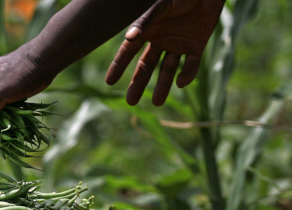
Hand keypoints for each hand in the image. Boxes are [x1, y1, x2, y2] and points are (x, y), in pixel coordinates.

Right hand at [105, 0, 224, 105]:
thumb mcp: (160, 8)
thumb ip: (145, 22)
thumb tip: (128, 38)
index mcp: (148, 31)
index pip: (128, 52)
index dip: (119, 66)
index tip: (109, 82)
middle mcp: (160, 40)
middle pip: (146, 66)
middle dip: (139, 83)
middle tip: (131, 102)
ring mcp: (178, 44)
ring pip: (167, 69)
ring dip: (163, 85)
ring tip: (157, 103)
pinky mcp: (197, 46)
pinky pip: (190, 65)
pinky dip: (187, 74)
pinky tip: (181, 83)